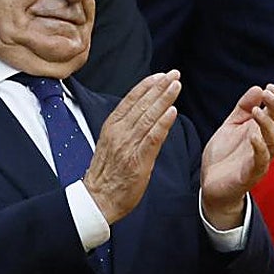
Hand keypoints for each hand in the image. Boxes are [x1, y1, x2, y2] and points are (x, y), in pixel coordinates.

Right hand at [83, 71, 181, 224]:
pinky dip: (162, 124)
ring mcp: (128, 146)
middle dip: (159, 87)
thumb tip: (142, 117)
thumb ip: (126, 131)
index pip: (130, 101)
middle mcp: (119, 133)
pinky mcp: (138, 161)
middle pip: (141, 105)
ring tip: (176, 85)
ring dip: (163, 100)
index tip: (160, 75)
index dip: (146, 87)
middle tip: (174, 73)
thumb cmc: (106, 175)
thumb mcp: (111, 145)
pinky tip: (172, 112)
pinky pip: (152, 139)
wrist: (97, 199)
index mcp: (111, 128)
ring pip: (148, 118)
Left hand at [201, 84, 273, 228]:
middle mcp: (264, 144)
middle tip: (268, 93)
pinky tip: (253, 137)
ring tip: (258, 111)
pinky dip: (259, 148)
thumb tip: (258, 88)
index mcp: (260, 132)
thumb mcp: (230, 126)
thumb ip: (243, 109)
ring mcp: (260, 159)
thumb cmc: (224, 155)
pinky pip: (260, 161)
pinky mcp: (251, 174)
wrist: (211, 184)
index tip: (271, 86)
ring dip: (268, 125)